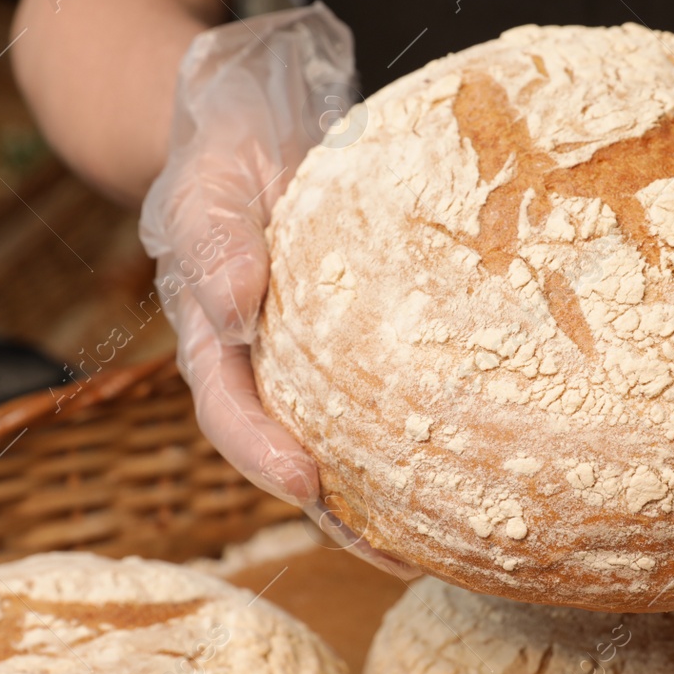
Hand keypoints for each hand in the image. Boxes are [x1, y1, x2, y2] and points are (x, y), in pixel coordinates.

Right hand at [138, 3, 418, 578]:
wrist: (261, 123)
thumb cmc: (226, 152)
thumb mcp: (210, 182)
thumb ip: (216, 240)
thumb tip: (235, 307)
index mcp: (212, 337)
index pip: (227, 408)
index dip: (260, 451)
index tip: (303, 483)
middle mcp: (259, 363)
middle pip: (288, 451)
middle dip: (335, 511)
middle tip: (395, 551)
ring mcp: (308, 360)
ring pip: (338, 440)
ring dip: (379, 499)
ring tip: (443, 546)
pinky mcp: (356, 345)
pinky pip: (381, 399)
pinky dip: (414, 440)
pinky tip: (463, 473)